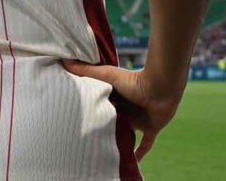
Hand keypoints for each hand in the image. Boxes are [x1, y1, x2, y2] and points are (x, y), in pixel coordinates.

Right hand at [64, 61, 182, 159]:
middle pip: (113, 122)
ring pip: (126, 135)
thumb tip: (65, 62)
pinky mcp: (151, 128)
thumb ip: (87, 71)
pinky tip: (131, 164)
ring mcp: (139, 120)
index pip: (102, 106)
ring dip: (118, 142)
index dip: (93, 112)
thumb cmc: (134, 79)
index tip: (78, 121)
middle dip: (104, 129)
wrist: (161, 87)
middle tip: (88, 141)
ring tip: (103, 154)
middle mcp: (128, 109)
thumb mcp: (107, 76)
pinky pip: (145, 144)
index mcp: (117, 97)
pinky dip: (139, 154)